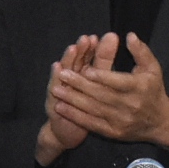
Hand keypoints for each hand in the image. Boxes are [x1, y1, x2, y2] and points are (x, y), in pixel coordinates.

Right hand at [34, 36, 102, 164]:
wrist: (66, 130)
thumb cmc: (86, 107)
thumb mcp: (97, 84)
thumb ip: (104, 61)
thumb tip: (114, 37)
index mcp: (80, 73)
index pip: (86, 57)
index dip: (91, 48)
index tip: (97, 37)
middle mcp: (68, 78)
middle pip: (75, 61)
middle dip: (81, 50)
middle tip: (86, 38)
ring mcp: (59, 89)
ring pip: (63, 72)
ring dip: (68, 60)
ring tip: (73, 48)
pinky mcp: (53, 102)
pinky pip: (55, 88)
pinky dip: (55, 77)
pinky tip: (56, 67)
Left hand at [47, 34, 168, 151]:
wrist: (160, 123)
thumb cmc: (153, 90)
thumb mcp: (153, 68)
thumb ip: (141, 51)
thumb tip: (129, 35)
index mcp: (139, 87)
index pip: (117, 82)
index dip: (101, 76)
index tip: (85, 68)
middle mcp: (129, 105)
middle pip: (101, 95)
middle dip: (80, 85)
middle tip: (62, 75)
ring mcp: (120, 121)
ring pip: (93, 109)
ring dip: (72, 100)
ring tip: (56, 90)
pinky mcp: (113, 132)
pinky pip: (91, 124)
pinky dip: (75, 116)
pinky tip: (61, 108)